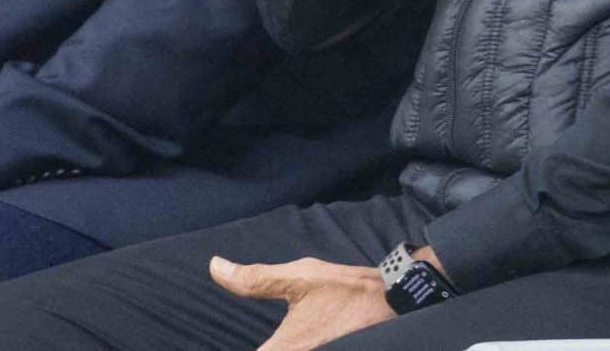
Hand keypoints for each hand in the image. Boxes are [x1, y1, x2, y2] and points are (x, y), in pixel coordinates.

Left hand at [209, 255, 395, 350]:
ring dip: (279, 349)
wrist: (397, 304)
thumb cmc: (345, 291)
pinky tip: (297, 342)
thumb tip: (214, 267)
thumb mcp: (300, 278)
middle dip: (266, 349)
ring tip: (278, 339)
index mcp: (287, 350)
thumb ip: (255, 279)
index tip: (212, 346)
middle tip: (266, 337)